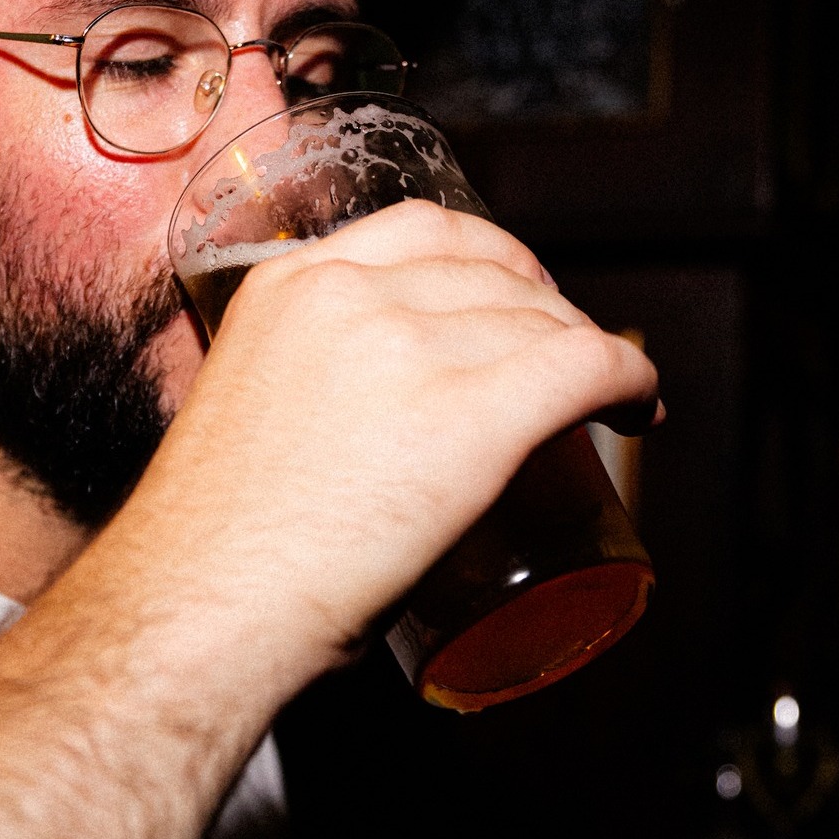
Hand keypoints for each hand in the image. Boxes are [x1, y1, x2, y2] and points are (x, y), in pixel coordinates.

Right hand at [119, 199, 659, 688]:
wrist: (200, 609)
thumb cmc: (209, 553)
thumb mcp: (244, 419)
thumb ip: (295, 394)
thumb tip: (349, 436)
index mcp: (287, 288)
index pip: (420, 230)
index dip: (490, 256)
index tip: (512, 292)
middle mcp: (351, 296)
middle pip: (491, 270)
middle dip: (544, 304)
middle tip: (561, 353)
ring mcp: (413, 348)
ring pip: (543, 319)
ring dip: (586, 349)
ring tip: (604, 394)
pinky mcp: (476, 413)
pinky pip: (587, 366)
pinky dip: (628, 380)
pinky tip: (638, 406)